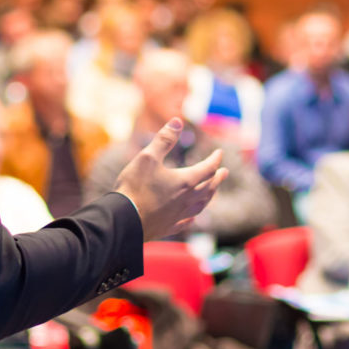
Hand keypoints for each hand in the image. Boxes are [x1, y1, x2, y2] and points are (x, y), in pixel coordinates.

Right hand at [116, 118, 228, 240]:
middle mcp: (186, 200)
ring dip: (209, 197)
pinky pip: (186, 222)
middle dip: (217, 178)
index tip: (219, 153)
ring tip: (212, 193)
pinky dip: (193, 217)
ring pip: (200, 206)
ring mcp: (178, 215)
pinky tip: (193, 218)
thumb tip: (177, 121)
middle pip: (208, 188)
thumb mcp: (147, 157)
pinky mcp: (168, 227)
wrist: (124, 220)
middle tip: (224, 172)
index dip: (215, 159)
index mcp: (184, 181)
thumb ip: (164, 139)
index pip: (207, 168)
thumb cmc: (135, 187)